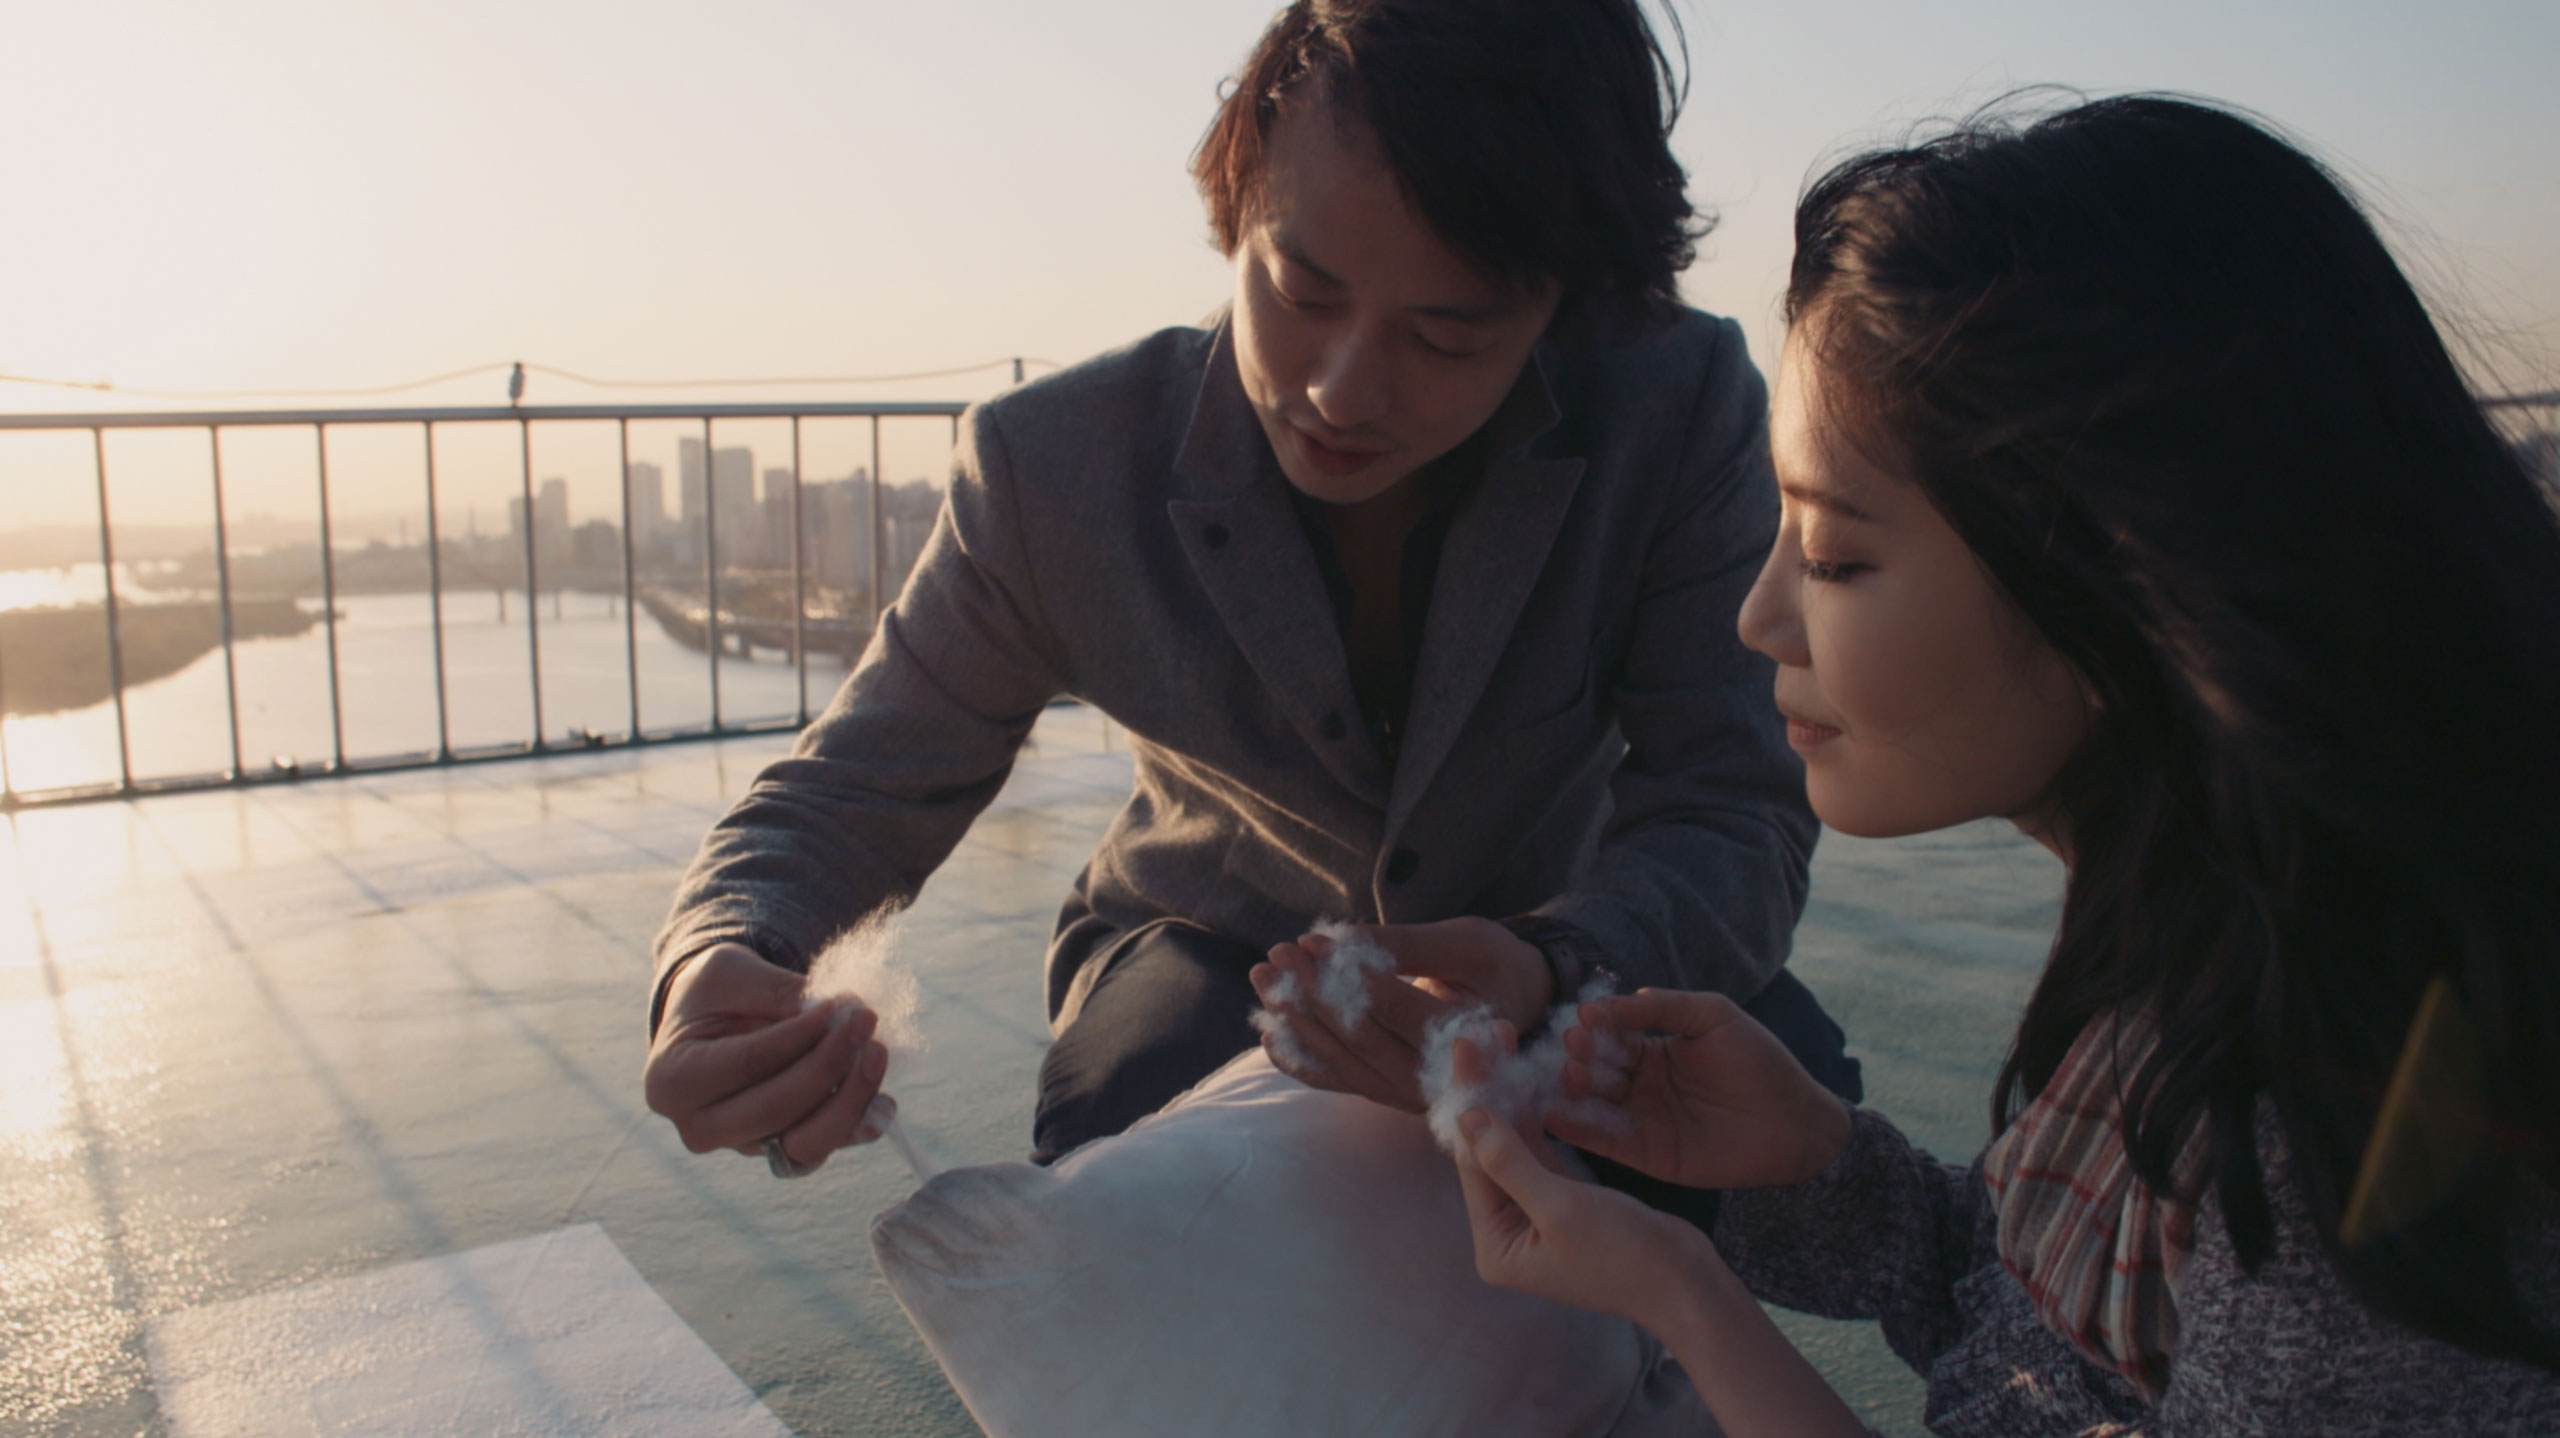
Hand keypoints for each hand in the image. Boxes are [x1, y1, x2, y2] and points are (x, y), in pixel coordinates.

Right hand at [643, 942, 891, 1173]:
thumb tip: (841, 1009)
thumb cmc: (716, 994)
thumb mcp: (732, 972)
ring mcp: (741, 1146)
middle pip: (776, 1109)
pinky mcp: (779, 1151)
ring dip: (850, 1100)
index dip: (800, 1036)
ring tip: (877, 1053)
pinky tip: (884, 1103)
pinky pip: (823, 1149)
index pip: (747, 1063)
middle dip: (829, 1065)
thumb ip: (777, 990)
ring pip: (805, 1143)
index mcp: (671, 1081)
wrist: (713, 1021)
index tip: (839, 1005)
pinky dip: (858, 1126)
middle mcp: (700, 1126)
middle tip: (866, 1021)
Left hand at [1249, 917, 1551, 1110]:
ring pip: (1341, 1061)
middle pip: (1361, 1039)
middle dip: (1311, 995)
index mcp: (1467, 1040)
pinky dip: (1299, 1059)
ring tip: (1263, 976)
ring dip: (1296, 1020)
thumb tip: (1342, 943)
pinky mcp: (1384, 1089)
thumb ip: (1407, 947)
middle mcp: (1436, 1078)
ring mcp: (1406, 1092)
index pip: (1396, 1012)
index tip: (1309, 942)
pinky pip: (1336, 1080)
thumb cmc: (1494, 964)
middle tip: (1276, 955)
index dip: (1350, 977)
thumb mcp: (1467, 943)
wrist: (1515, 1004)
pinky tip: (1268, 1034)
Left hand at [1449, 1030, 1711, 1332]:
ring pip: (1513, 1144)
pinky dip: (1536, 1115)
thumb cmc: (1625, 1256)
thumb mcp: (1562, 1208)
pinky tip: (1528, 1074)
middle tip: (1482, 1032)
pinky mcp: (1564, 1202)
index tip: (1466, 1045)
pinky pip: (1540, 1150)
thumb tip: (1467, 1114)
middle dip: (1486, 1090)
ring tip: (1504, 1040)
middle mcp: (1507, 1233)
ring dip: (1509, 1095)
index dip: (1470, 1097)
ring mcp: (1535, 1216)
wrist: (1686, 1284)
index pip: (1473, 1160)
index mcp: (1496, 1245)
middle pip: (1488, 1148)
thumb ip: (1510, 1161)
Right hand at [1545, 988, 1852, 1190]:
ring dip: (1574, 1089)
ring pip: (1594, 1101)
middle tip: (1572, 1047)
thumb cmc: (1762, 1063)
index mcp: (1653, 1048)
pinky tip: (1557, 1116)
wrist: (1795, 1124)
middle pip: (1596, 1066)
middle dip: (1581, 1055)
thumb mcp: (1715, 1017)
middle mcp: (1640, 1084)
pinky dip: (1578, 1130)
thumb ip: (1667, 1007)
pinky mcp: (1645, 1154)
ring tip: (1566, 1077)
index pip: (1612, 1033)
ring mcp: (1641, 1119)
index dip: (1597, 1024)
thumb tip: (1615, 1002)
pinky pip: (1604, 1140)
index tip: (1583, 1016)